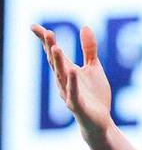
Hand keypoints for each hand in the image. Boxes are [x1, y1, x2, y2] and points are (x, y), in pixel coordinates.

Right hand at [31, 24, 112, 142]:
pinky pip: (74, 93)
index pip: (53, 54)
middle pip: (55, 63)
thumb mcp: (93, 68)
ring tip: (56, 48)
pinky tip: (73, 72)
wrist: (99, 123)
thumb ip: (89, 49)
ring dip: (59, 63)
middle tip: (47, 33)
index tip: (34, 27)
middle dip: (51, 48)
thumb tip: (85, 26)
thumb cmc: (94, 96)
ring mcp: (69, 94)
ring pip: (62, 77)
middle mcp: (64, 82)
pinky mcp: (78, 106)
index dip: (44, 41)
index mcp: (67, 71)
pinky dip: (73, 83)